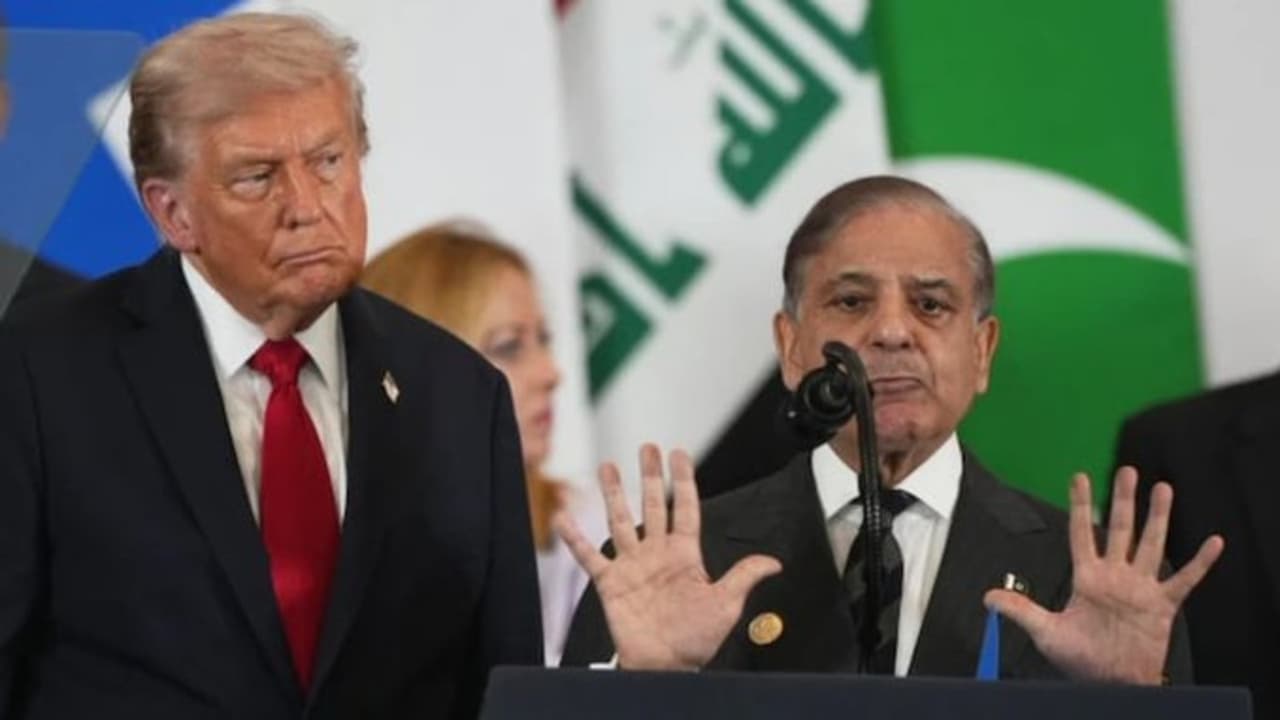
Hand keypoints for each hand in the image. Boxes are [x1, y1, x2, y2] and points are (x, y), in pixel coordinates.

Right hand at [554, 443, 781, 670]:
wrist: (666, 666)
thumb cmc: (695, 640)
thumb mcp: (726, 605)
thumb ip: (743, 577)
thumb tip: (774, 562)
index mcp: (684, 555)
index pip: (685, 508)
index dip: (683, 480)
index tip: (679, 454)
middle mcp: (656, 554)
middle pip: (652, 505)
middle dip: (650, 476)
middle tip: (647, 447)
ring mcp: (632, 566)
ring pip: (621, 521)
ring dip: (614, 494)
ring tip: (608, 467)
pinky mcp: (610, 583)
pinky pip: (589, 556)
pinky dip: (575, 538)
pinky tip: (564, 518)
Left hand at [984, 467, 1223, 683]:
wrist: (1110, 682)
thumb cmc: (1080, 658)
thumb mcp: (1046, 632)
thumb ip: (1021, 610)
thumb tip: (988, 597)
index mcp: (1087, 578)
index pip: (1082, 533)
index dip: (1081, 506)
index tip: (1080, 476)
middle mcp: (1115, 576)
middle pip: (1120, 529)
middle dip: (1123, 500)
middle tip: (1126, 470)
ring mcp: (1141, 588)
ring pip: (1152, 545)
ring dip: (1158, 518)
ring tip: (1163, 488)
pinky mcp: (1163, 606)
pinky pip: (1185, 580)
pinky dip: (1200, 562)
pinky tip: (1213, 542)